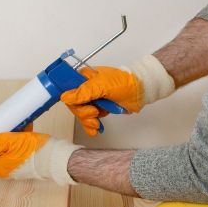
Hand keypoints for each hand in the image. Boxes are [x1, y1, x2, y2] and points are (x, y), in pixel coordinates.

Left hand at [0, 130, 81, 184]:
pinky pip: (16, 149)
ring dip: (5, 140)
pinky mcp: (27, 161)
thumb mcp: (8, 142)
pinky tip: (23, 128)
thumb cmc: (34, 152)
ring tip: (11, 127)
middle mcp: (6, 170)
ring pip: (5, 152)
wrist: (57, 158)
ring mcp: (17, 166)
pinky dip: (17, 139)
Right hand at [60, 55, 174, 135]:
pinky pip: (90, 120)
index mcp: (85, 77)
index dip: (71, 100)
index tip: (77, 107)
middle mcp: (87, 88)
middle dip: (83, 113)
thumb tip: (66, 96)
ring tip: (96, 123)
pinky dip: (91, 126)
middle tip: (94, 113)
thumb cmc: (126, 83)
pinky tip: (95, 129)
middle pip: (75, 105)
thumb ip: (84, 92)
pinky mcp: (99, 108)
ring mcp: (93, 99)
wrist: (141, 92)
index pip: (68, 90)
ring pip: (82, 114)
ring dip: (88, 121)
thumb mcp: (103, 85)